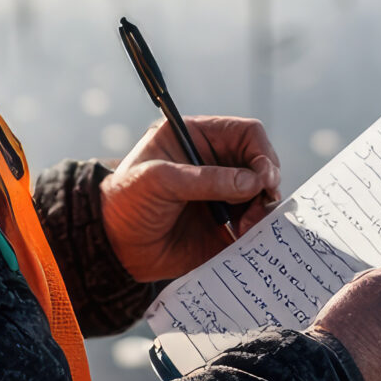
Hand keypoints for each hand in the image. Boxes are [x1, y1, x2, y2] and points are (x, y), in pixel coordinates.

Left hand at [102, 116, 280, 280]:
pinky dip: (258, 230)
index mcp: (199, 139)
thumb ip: (206, 180)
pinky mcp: (226, 225)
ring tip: (246, 225)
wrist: (114, 246)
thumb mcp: (160, 181)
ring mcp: (223, 195)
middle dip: (267, 182)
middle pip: (262, 163)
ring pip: (263, 195)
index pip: (246, 134)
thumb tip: (254, 183)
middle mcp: (217, 164)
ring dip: (263, 209)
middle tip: (260, 203)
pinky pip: (255, 224)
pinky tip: (243, 236)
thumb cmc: (127, 201)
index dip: (261, 152)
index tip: (263, 177)